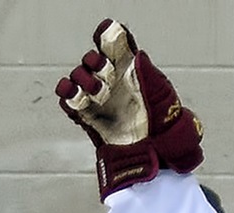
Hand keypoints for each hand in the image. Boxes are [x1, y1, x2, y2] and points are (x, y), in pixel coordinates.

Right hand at [56, 19, 202, 198]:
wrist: (154, 156)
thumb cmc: (165, 125)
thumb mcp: (163, 97)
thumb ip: (149, 75)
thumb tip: (138, 56)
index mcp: (130, 70)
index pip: (114, 44)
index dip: (108, 37)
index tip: (106, 35)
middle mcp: (112, 81)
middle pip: (92, 59)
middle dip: (95, 63)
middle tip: (105, 75)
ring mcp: (98, 97)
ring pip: (78, 76)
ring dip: (83, 79)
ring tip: (98, 93)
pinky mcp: (87, 115)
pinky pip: (69, 98)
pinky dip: (68, 94)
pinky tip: (75, 95)